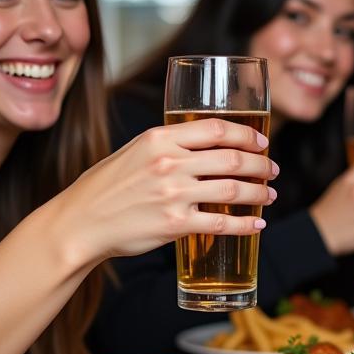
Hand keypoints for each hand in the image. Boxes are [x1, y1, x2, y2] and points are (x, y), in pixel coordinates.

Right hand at [56, 119, 277, 265]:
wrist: (80, 223)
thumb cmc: (106, 187)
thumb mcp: (135, 151)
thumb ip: (168, 146)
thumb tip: (206, 146)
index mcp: (160, 138)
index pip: (217, 129)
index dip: (247, 134)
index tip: (263, 141)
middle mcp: (169, 163)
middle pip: (232, 159)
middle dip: (261, 165)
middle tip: (273, 170)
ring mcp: (173, 194)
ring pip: (233, 190)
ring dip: (259, 193)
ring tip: (270, 196)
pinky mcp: (175, 225)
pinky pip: (221, 223)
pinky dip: (245, 224)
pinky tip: (257, 224)